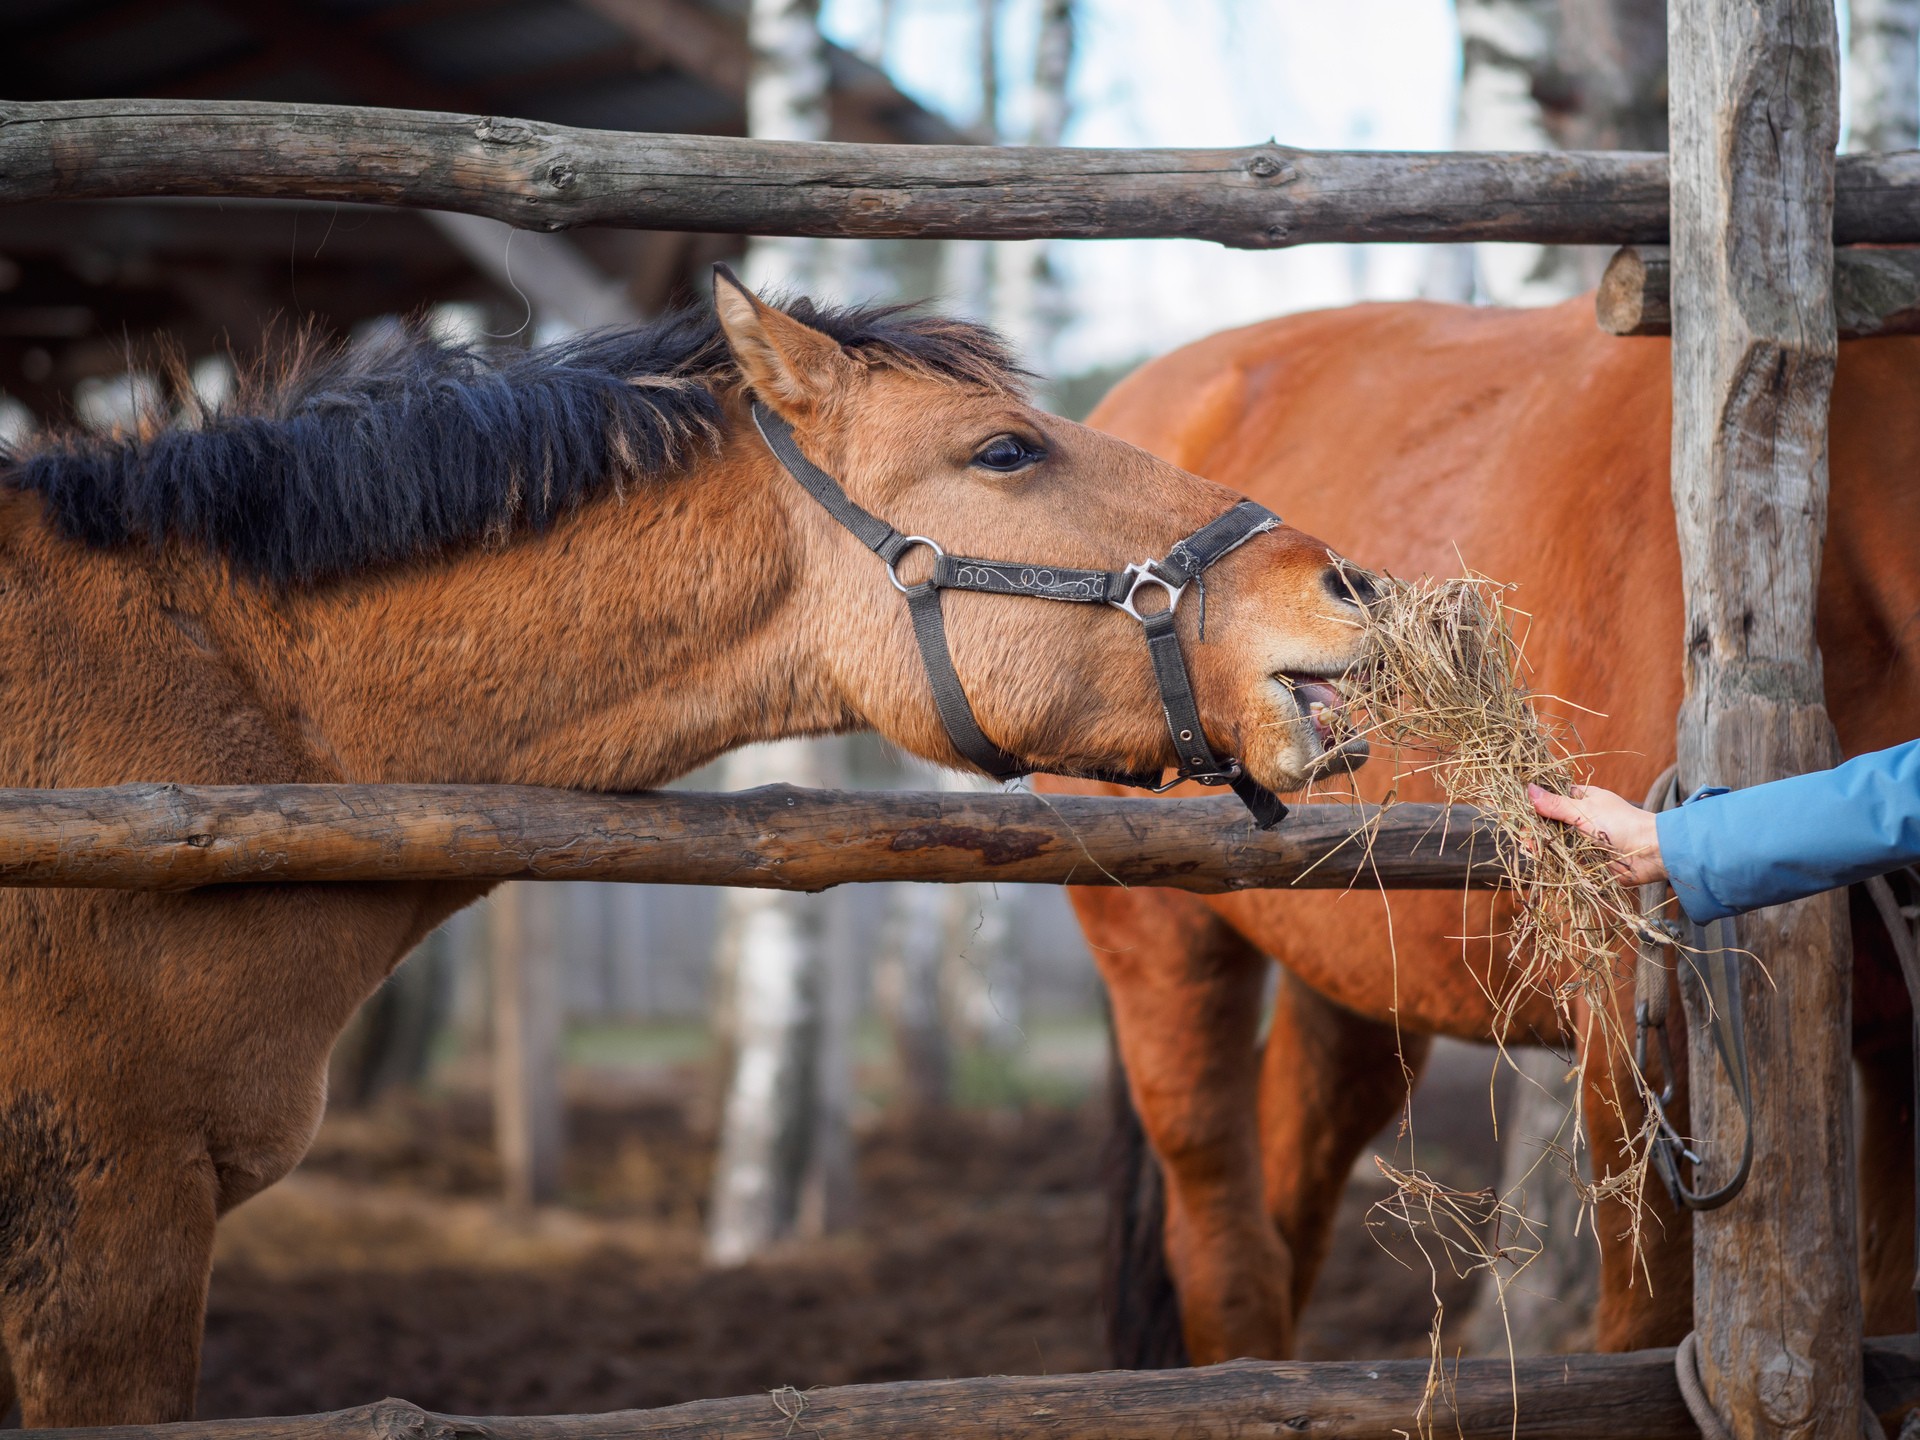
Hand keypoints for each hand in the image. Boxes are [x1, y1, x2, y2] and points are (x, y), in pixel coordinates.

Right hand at [1526, 783, 1666, 886]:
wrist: (1651, 854)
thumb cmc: (1621, 824)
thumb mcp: (1584, 811)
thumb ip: (1555, 804)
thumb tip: (1528, 789)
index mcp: (1582, 799)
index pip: (1551, 798)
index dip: (1535, 805)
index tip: (1520, 814)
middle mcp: (1582, 818)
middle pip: (1550, 822)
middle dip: (1536, 830)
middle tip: (1527, 840)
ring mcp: (1584, 839)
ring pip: (1555, 842)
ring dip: (1543, 847)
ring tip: (1534, 852)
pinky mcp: (1588, 859)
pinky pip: (1566, 860)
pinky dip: (1555, 862)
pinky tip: (1544, 863)